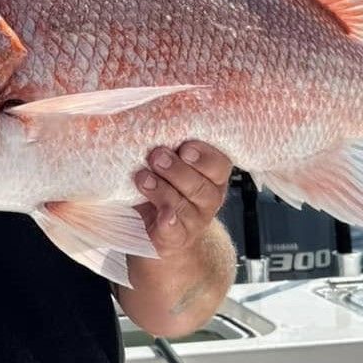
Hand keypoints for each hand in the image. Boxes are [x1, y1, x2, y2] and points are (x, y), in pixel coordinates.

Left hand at [132, 140, 232, 259]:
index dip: (204, 156)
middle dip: (178, 170)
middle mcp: (208, 199)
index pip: (220, 164)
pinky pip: (175, 231)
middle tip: (156, 156)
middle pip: (202, 186)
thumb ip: (167, 149)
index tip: (184, 147)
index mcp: (211, 177)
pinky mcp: (175, 239)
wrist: (154, 232)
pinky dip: (169, 222)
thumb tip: (145, 124)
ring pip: (185, 206)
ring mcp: (194, 221)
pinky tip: (162, 216)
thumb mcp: (167, 166)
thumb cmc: (161, 187)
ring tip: (142, 177)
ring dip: (163, 190)